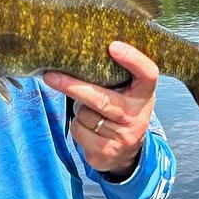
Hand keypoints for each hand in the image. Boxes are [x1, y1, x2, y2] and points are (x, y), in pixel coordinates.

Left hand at [43, 41, 157, 179]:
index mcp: (144, 94)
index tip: (112, 46)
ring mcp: (123, 136)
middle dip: (73, 87)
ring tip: (91, 111)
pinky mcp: (107, 152)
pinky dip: (77, 126)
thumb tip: (75, 54)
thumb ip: (113, 75)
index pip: (147, 73)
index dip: (133, 59)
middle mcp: (137, 115)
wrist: (127, 152)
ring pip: (84, 115)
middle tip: (51, 76)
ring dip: (79, 110)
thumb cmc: (120, 109)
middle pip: (101, 99)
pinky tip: (89, 128)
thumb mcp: (126, 92)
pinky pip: (79, 131)